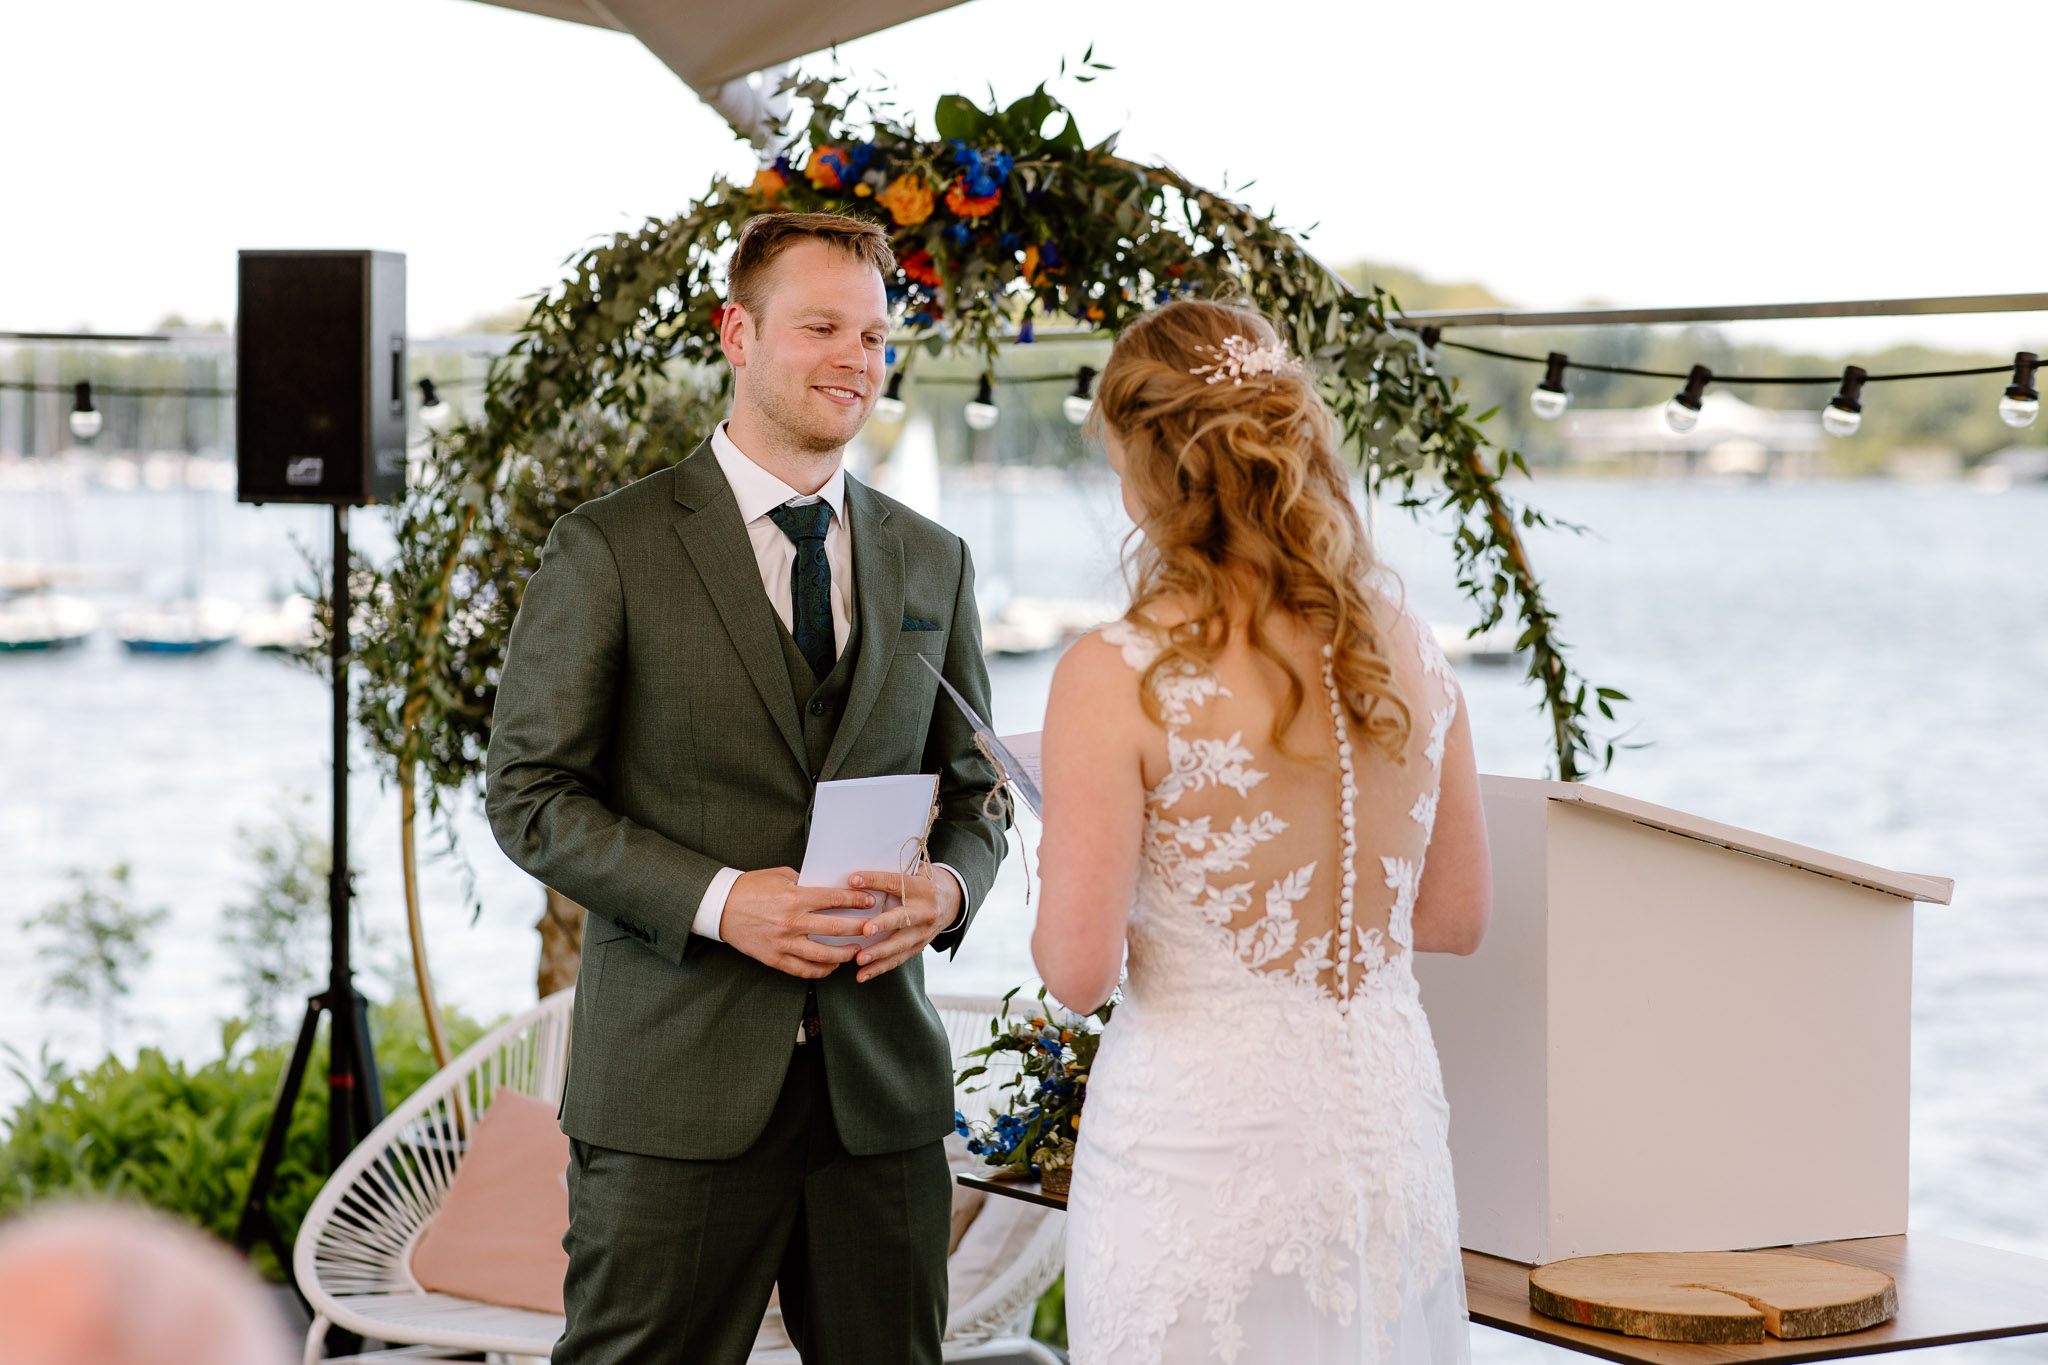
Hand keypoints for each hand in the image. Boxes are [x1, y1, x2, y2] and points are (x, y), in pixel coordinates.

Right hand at [720, 867, 873, 979]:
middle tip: (873, 929)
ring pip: (824, 956)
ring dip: (845, 955)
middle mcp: (792, 922)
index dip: (857, 901)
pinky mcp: (774, 958)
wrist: (720, 906)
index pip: (835, 900)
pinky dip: (821, 970)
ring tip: (857, 951)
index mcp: (795, 898)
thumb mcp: (780, 875)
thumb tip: (828, 888)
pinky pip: (803, 970)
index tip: (871, 902)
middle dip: (860, 929)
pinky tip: (831, 967)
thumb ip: (805, 882)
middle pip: (836, 929)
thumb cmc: (750, 887)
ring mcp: (784, 943)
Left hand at [845, 868, 960, 983]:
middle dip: (884, 925)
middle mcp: (925, 911)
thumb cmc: (925, 882)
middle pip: (903, 918)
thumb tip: (860, 872)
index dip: (874, 880)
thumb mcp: (918, 870)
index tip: (853, 880)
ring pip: (900, 944)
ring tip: (859, 959)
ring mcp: (923, 932)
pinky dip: (880, 968)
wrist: (954, 901)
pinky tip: (862, 974)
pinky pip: (898, 959)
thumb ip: (896, 871)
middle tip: (866, 930)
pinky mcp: (919, 946)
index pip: (896, 883)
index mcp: (922, 888)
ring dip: (879, 953)